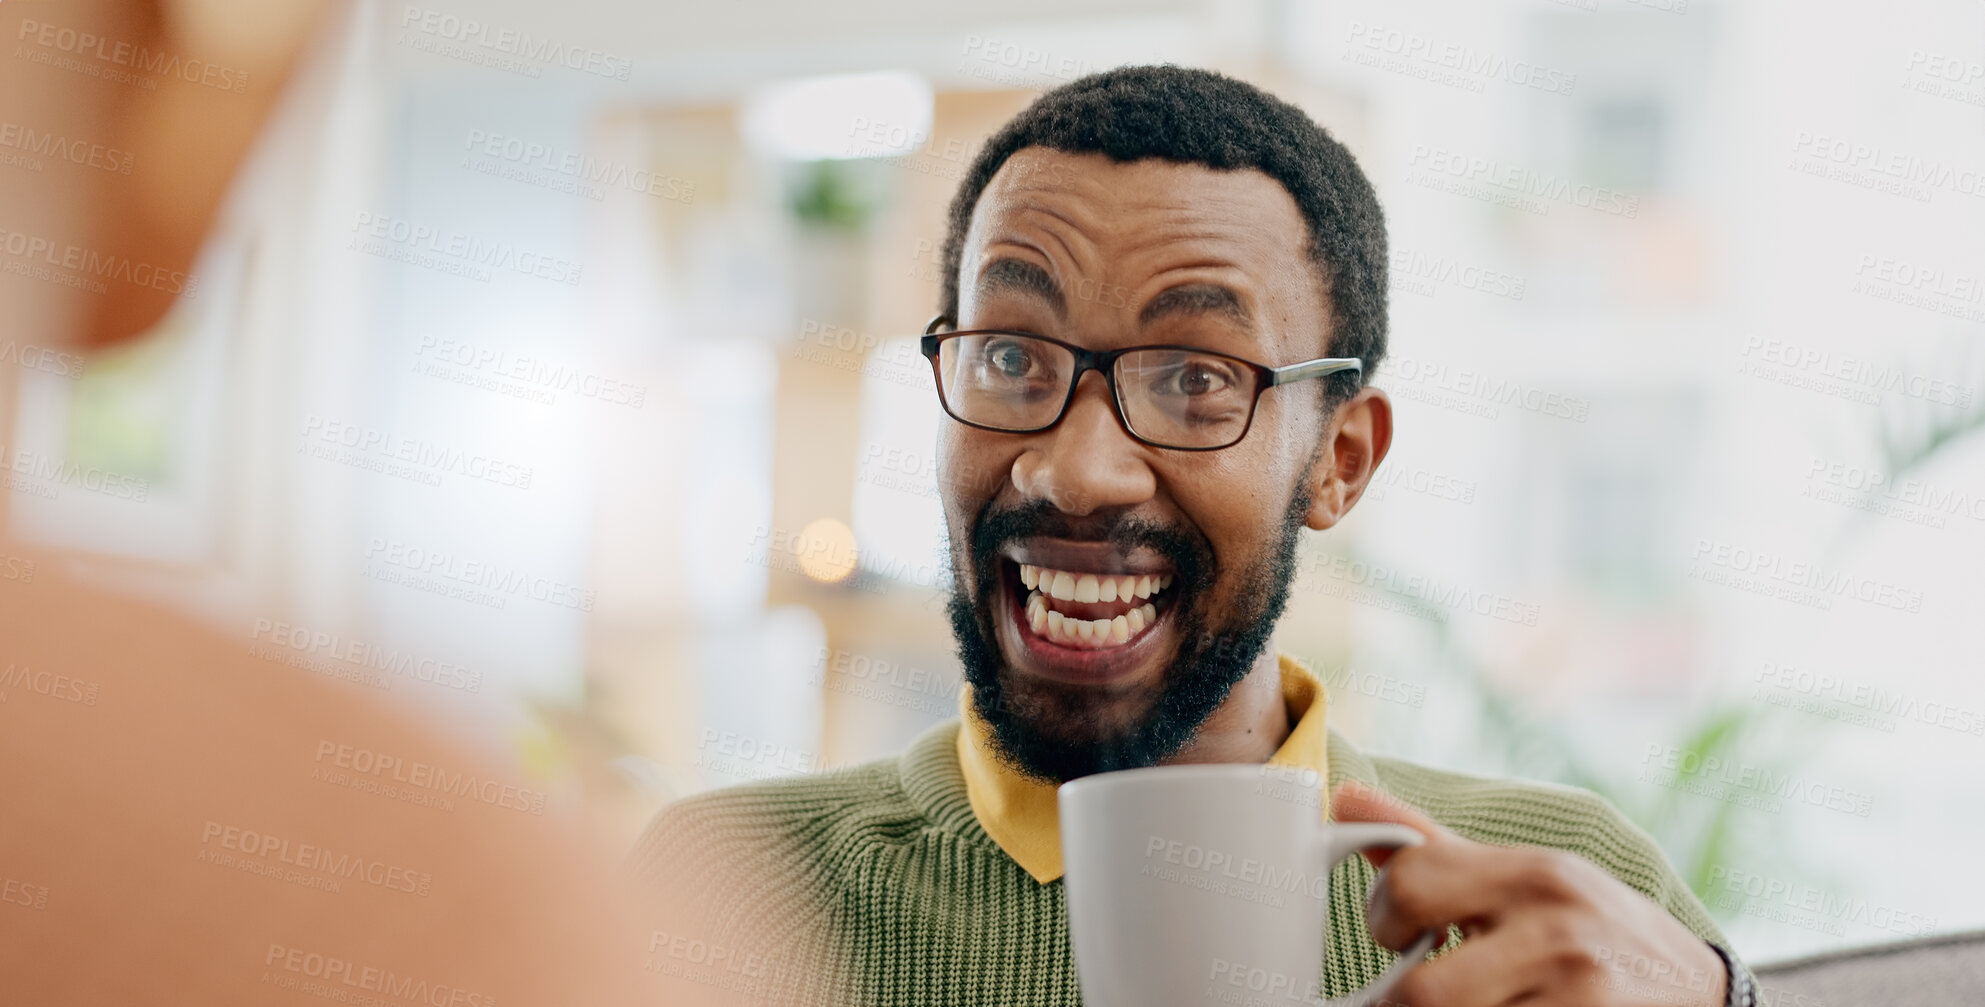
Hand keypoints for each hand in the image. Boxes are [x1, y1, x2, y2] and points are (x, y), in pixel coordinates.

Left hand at [1332, 781, 1726, 1006]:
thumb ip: (1431, 848)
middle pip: (1421, 993)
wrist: (1699, 992)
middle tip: (1414, 990)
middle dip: (1402, 1002)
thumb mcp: (1525, 877)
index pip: (1410, 884)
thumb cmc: (1591, 931)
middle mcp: (1557, 931)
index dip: (1382, 918)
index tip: (1399, 934)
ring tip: (1470, 1000)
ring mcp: (1579, 994)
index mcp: (1532, 874)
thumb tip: (1343, 801)